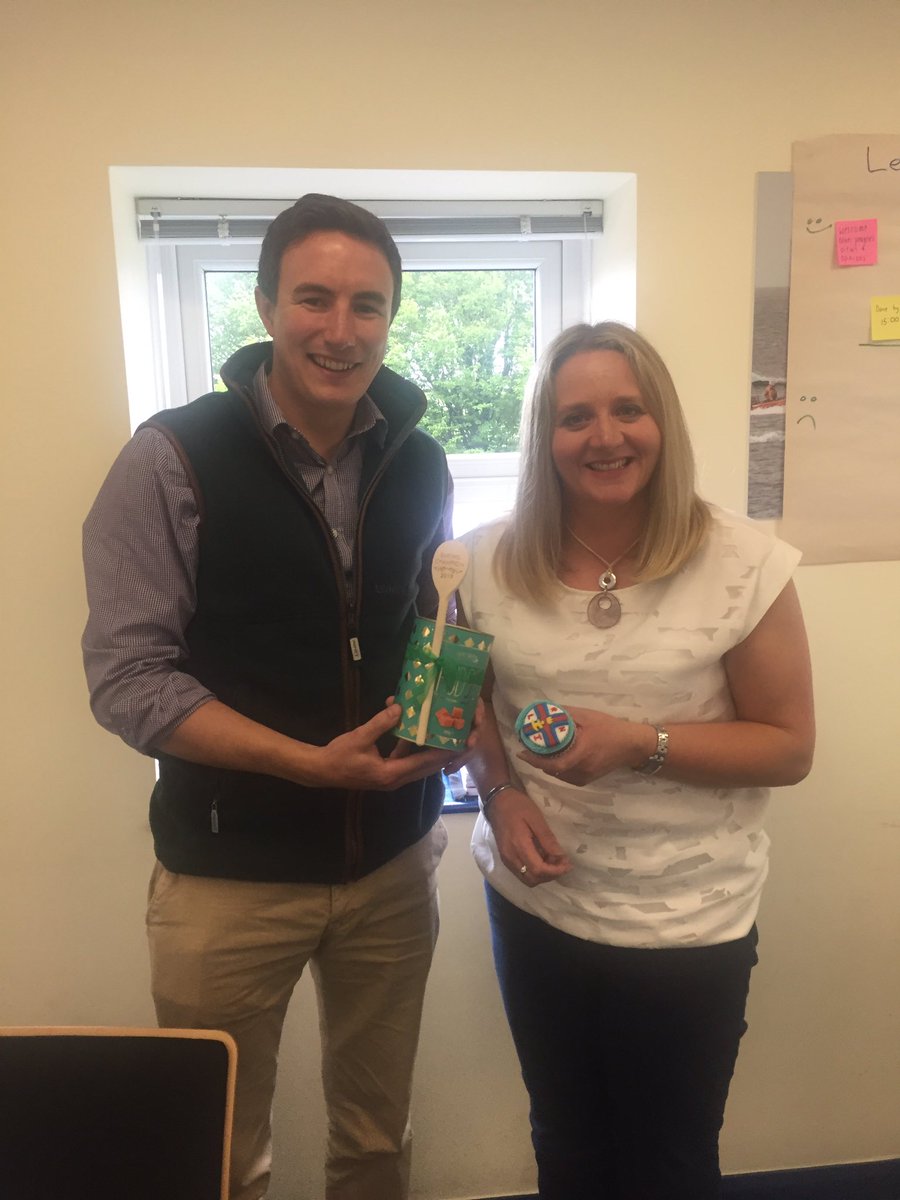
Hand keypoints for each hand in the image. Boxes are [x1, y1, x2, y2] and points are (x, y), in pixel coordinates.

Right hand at [316, 703, 460, 790]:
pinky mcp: (385, 775)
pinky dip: (413, 753)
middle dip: (442, 756)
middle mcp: (395, 780)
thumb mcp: (360, 736)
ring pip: (417, 767)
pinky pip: (406, 764)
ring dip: (429, 754)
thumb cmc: (339, 756)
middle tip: (458, 740)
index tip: (457, 743)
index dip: (441, 754)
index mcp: (390, 773)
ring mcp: (390, 779)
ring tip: (444, 738)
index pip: (423, 764)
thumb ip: (381, 723)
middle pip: (425, 769)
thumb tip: (399, 707)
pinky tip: (417, 736)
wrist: (321, 771)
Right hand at [486, 787, 571, 886]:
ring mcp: (506, 859)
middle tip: (562, 863)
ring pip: (526, 879)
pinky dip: (534, 872)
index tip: (567, 865)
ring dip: (542, 875)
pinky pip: (521, 873)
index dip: (555, 871)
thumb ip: (547, 838)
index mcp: (518, 845)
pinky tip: (542, 860)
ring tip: (553, 862)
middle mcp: (510, 857)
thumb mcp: (536, 818)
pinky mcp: (505, 858)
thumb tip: (560, 856)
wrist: (497, 802)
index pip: (538, 869)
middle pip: (532, 879)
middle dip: (550, 875)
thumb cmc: (518, 806)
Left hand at [517, 706, 654, 785]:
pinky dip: (556, 769)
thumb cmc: (610, 728)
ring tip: (538, 752)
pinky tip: (553, 759)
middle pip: (552, 770)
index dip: (535, 760)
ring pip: (558, 775)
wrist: (631, 745)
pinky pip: (566, 777)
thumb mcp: (587, 716)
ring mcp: (585, 777)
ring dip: (546, 765)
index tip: (522, 752)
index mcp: (582, 753)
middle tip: (527, 748)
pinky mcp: (588, 780)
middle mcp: (582, 769)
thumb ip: (566, 714)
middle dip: (537, 760)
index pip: (553, 764)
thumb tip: (545, 710)